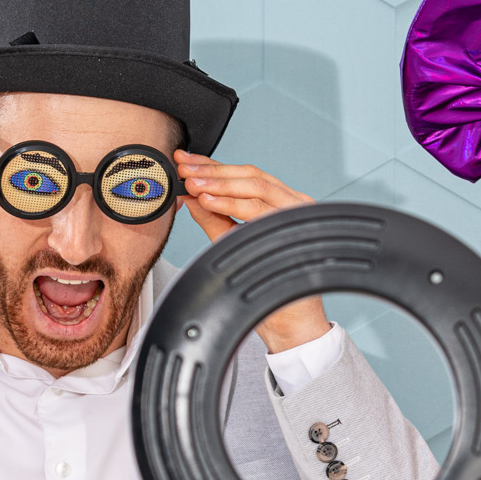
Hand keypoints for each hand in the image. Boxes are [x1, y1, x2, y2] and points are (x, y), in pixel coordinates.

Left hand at [174, 152, 330, 351]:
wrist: (290, 318)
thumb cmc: (267, 281)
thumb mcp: (234, 243)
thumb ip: (215, 218)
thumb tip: (190, 196)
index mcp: (281, 201)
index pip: (245, 175)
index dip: (213, 165)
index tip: (186, 161)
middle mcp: (292, 202)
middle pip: (250, 174)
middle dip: (212, 170)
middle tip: (184, 169)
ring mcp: (296, 213)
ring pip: (256, 186)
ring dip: (219, 183)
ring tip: (191, 183)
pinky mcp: (294, 227)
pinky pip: (259, 210)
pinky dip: (231, 204)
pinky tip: (208, 201)